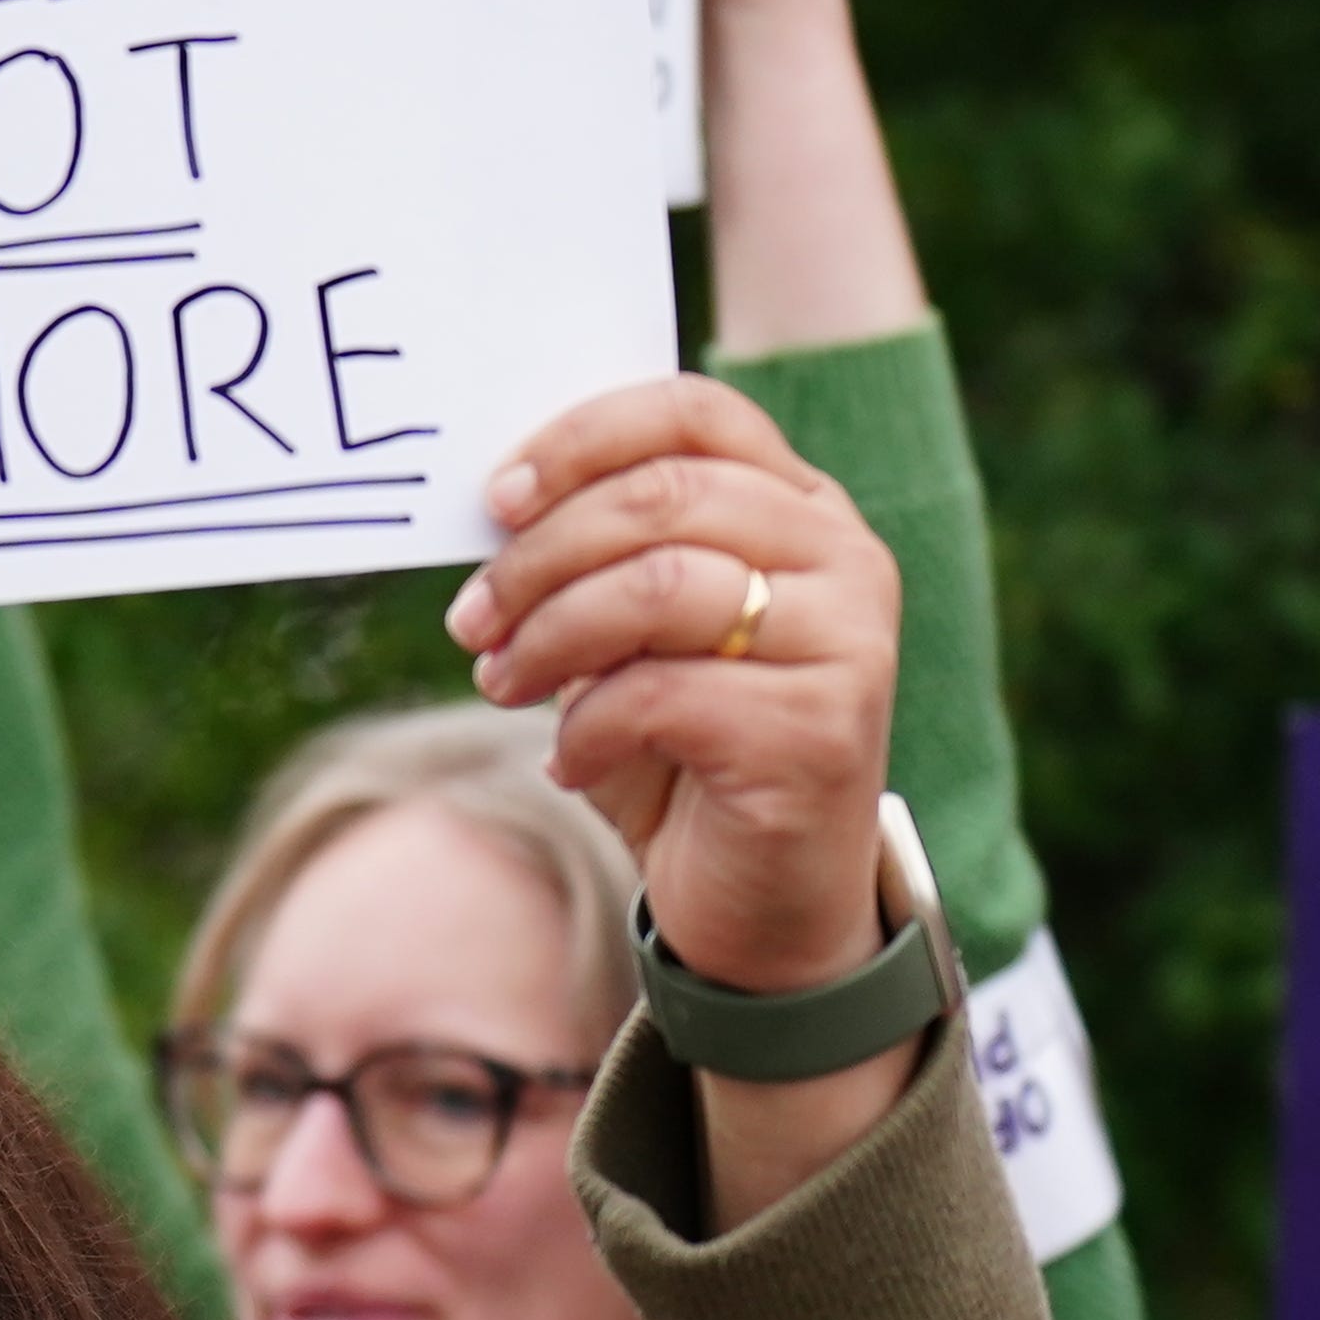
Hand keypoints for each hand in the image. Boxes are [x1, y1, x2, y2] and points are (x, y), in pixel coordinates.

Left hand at [443, 378, 897, 995]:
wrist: (763, 907)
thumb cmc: (686, 751)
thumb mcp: (637, 636)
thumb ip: (602, 555)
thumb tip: (497, 504)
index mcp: (803, 507)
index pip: (695, 412)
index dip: (583, 438)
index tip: (496, 498)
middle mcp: (845, 557)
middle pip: (662, 497)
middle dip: (539, 556)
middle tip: (471, 618)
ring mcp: (848, 642)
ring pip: (661, 585)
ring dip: (550, 636)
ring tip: (501, 684)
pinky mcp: (822, 731)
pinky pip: (665, 693)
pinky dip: (587, 725)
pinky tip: (567, 761)